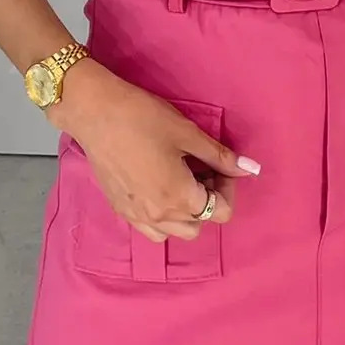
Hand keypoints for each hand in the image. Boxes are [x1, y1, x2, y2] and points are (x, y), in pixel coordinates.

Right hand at [47, 59, 260, 243]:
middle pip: (199, 225)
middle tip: (201, 169)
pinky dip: (162, 216)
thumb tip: (250, 168)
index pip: (221, 211)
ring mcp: (136, 216)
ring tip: (180, 179)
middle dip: (208, 200)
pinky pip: (149, 228)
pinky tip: (157, 185)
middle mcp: (159, 215)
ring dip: (185, 213)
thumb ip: (220, 157)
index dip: (228, 187)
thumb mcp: (188, 134)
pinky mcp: (120, 209)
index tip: (219, 163)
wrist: (94, 113)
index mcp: (180, 198)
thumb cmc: (143, 118)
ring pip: (174, 232)